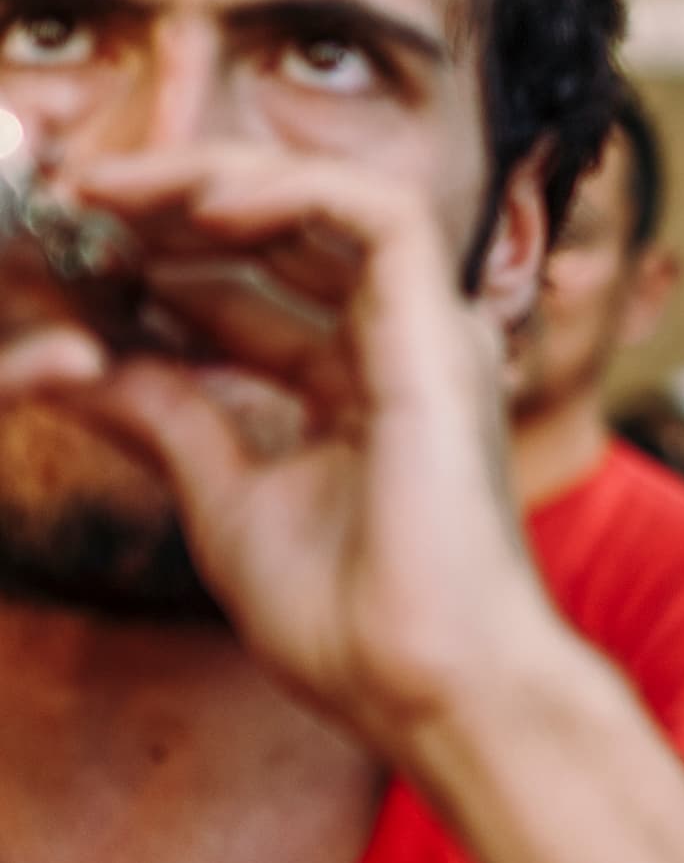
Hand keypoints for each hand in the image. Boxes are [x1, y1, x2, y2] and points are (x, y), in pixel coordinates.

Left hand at [0, 146, 574, 755]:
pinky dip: (288, 192)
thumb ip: (168, 422)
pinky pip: (376, 214)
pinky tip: (197, 206)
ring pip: (332, 199)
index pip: (260, 291)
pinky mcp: (437, 332)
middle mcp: (405, 345)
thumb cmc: (353, 622)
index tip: (67, 252)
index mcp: (365, 386)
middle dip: (175, 204)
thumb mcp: (224, 502)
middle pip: (291, 232)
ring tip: (115, 186)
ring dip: (219, 181)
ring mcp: (427, 334)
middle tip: (72, 196)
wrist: (425, 681)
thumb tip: (79, 368)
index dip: (163, 261)